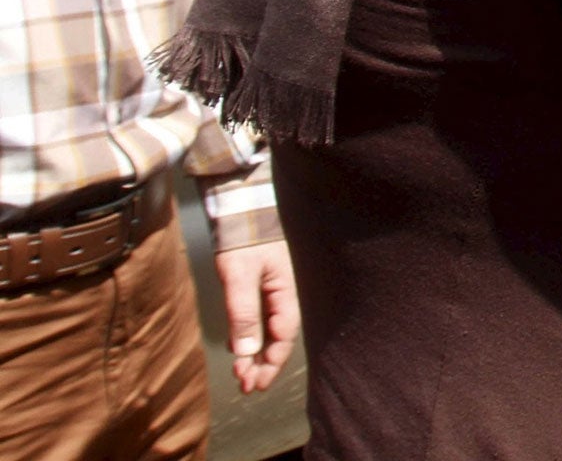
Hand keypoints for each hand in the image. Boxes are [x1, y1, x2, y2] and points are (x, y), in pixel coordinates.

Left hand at [215, 240, 299, 394]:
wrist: (240, 209)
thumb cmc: (244, 239)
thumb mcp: (240, 276)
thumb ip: (243, 313)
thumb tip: (246, 351)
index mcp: (286, 291)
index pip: (283, 335)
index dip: (270, 362)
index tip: (254, 383)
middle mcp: (283, 293)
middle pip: (278, 337)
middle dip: (263, 365)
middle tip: (247, 388)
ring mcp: (272, 290)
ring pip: (268, 330)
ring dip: (256, 354)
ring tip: (241, 375)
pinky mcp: (261, 286)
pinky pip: (260, 318)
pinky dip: (250, 337)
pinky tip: (240, 349)